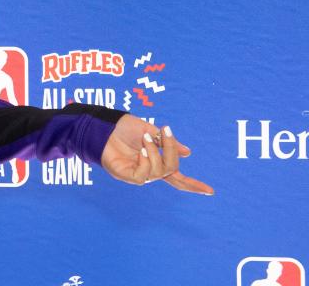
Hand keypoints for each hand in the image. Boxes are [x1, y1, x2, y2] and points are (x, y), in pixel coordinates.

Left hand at [100, 114, 214, 194]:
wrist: (104, 124)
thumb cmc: (124, 127)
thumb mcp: (150, 130)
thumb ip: (166, 143)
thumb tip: (188, 153)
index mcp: (156, 161)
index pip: (178, 177)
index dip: (193, 184)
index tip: (211, 192)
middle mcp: (148, 170)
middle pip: (171, 171)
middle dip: (171, 151)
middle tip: (165, 130)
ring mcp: (137, 173)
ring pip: (158, 172)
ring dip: (154, 152)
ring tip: (145, 137)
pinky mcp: (125, 175)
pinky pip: (142, 176)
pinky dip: (145, 163)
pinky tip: (141, 151)